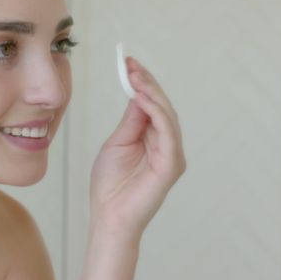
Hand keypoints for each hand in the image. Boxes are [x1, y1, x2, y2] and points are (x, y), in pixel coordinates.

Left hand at [90, 58, 185, 242]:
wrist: (108, 216)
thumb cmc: (110, 184)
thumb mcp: (117, 142)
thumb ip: (131, 120)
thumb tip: (138, 93)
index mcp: (154, 139)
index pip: (153, 105)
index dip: (143, 83)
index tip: (129, 63)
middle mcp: (167, 144)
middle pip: (162, 106)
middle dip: (147, 83)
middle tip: (132, 65)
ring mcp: (172, 154)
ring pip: (167, 115)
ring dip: (151, 93)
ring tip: (135, 77)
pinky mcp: (171, 164)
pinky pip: (167, 132)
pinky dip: (156, 112)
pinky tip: (141, 98)